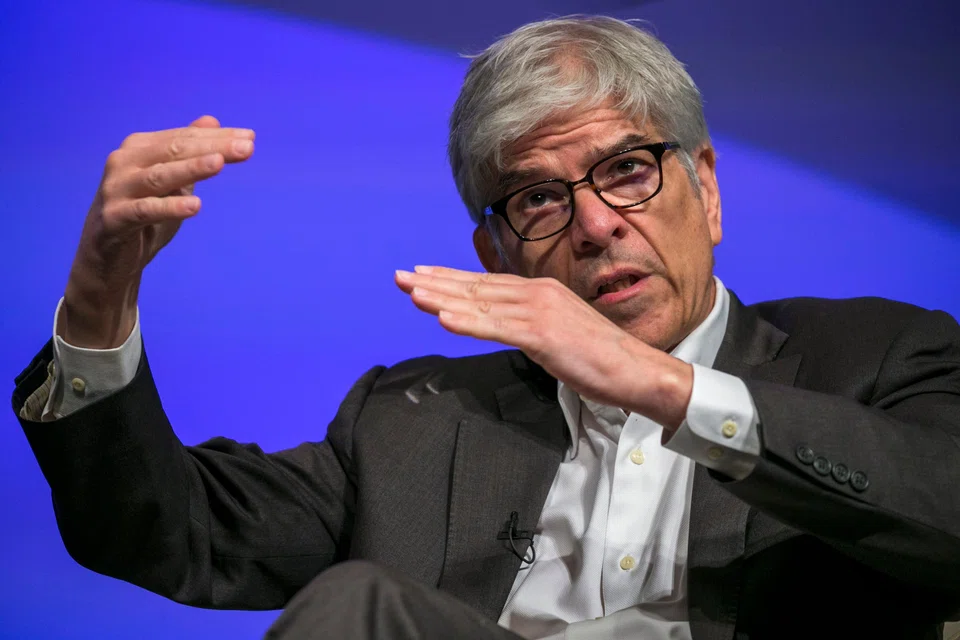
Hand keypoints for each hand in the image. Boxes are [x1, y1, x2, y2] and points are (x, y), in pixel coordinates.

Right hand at [60, 115, 254, 347]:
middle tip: (247, 148)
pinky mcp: (113, 218)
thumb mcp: (171, 181)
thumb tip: (212, 120)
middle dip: (213, 148)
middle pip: (175, 150)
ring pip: (160, 176)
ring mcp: (116, 189)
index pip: (185, 137)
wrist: (108, 257)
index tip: (251, 138)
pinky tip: (195, 206)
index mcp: (140, 148)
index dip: (218, 137)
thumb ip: (188, 152)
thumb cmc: (143, 214)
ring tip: (219, 163)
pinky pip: (145, 211)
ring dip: (190, 168)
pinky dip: (169, 207)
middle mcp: (124, 162)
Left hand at [395, 266, 692, 431]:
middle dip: (435, 282)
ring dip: (442, 297)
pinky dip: (468, 321)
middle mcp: (538, 294)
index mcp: (541, 292)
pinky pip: (497, 328)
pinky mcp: (543, 335)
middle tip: (400, 278)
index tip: (421, 276)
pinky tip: (443, 317)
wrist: (636, 369)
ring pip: (480, 303)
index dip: (450, 279)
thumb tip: (505, 326)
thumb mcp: (558, 332)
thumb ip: (530, 325)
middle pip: (476, 287)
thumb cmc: (599, 356)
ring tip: (411, 292)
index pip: (486, 283)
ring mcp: (540, 312)